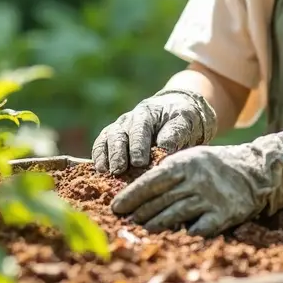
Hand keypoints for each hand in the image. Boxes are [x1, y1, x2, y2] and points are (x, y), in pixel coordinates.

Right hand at [92, 89, 217, 174]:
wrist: (172, 110)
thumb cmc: (180, 118)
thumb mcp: (184, 120)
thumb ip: (175, 132)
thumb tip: (164, 147)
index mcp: (146, 114)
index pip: (139, 129)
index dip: (138, 146)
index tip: (139, 162)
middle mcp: (128, 120)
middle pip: (118, 135)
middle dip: (118, 153)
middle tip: (119, 170)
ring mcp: (118, 129)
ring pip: (106, 140)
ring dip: (105, 157)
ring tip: (106, 172)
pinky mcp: (112, 139)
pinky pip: (100, 147)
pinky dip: (98, 158)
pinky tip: (99, 172)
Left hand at [110, 126, 282, 236]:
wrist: (256, 170)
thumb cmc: (216, 166)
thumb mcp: (191, 158)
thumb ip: (168, 171)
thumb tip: (137, 190)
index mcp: (183, 163)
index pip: (149, 182)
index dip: (130, 197)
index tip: (116, 208)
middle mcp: (194, 180)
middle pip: (158, 202)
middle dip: (138, 214)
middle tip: (126, 224)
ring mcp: (209, 198)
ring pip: (173, 216)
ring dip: (154, 226)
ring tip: (143, 231)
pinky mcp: (223, 215)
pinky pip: (197, 229)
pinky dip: (183, 234)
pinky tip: (173, 238)